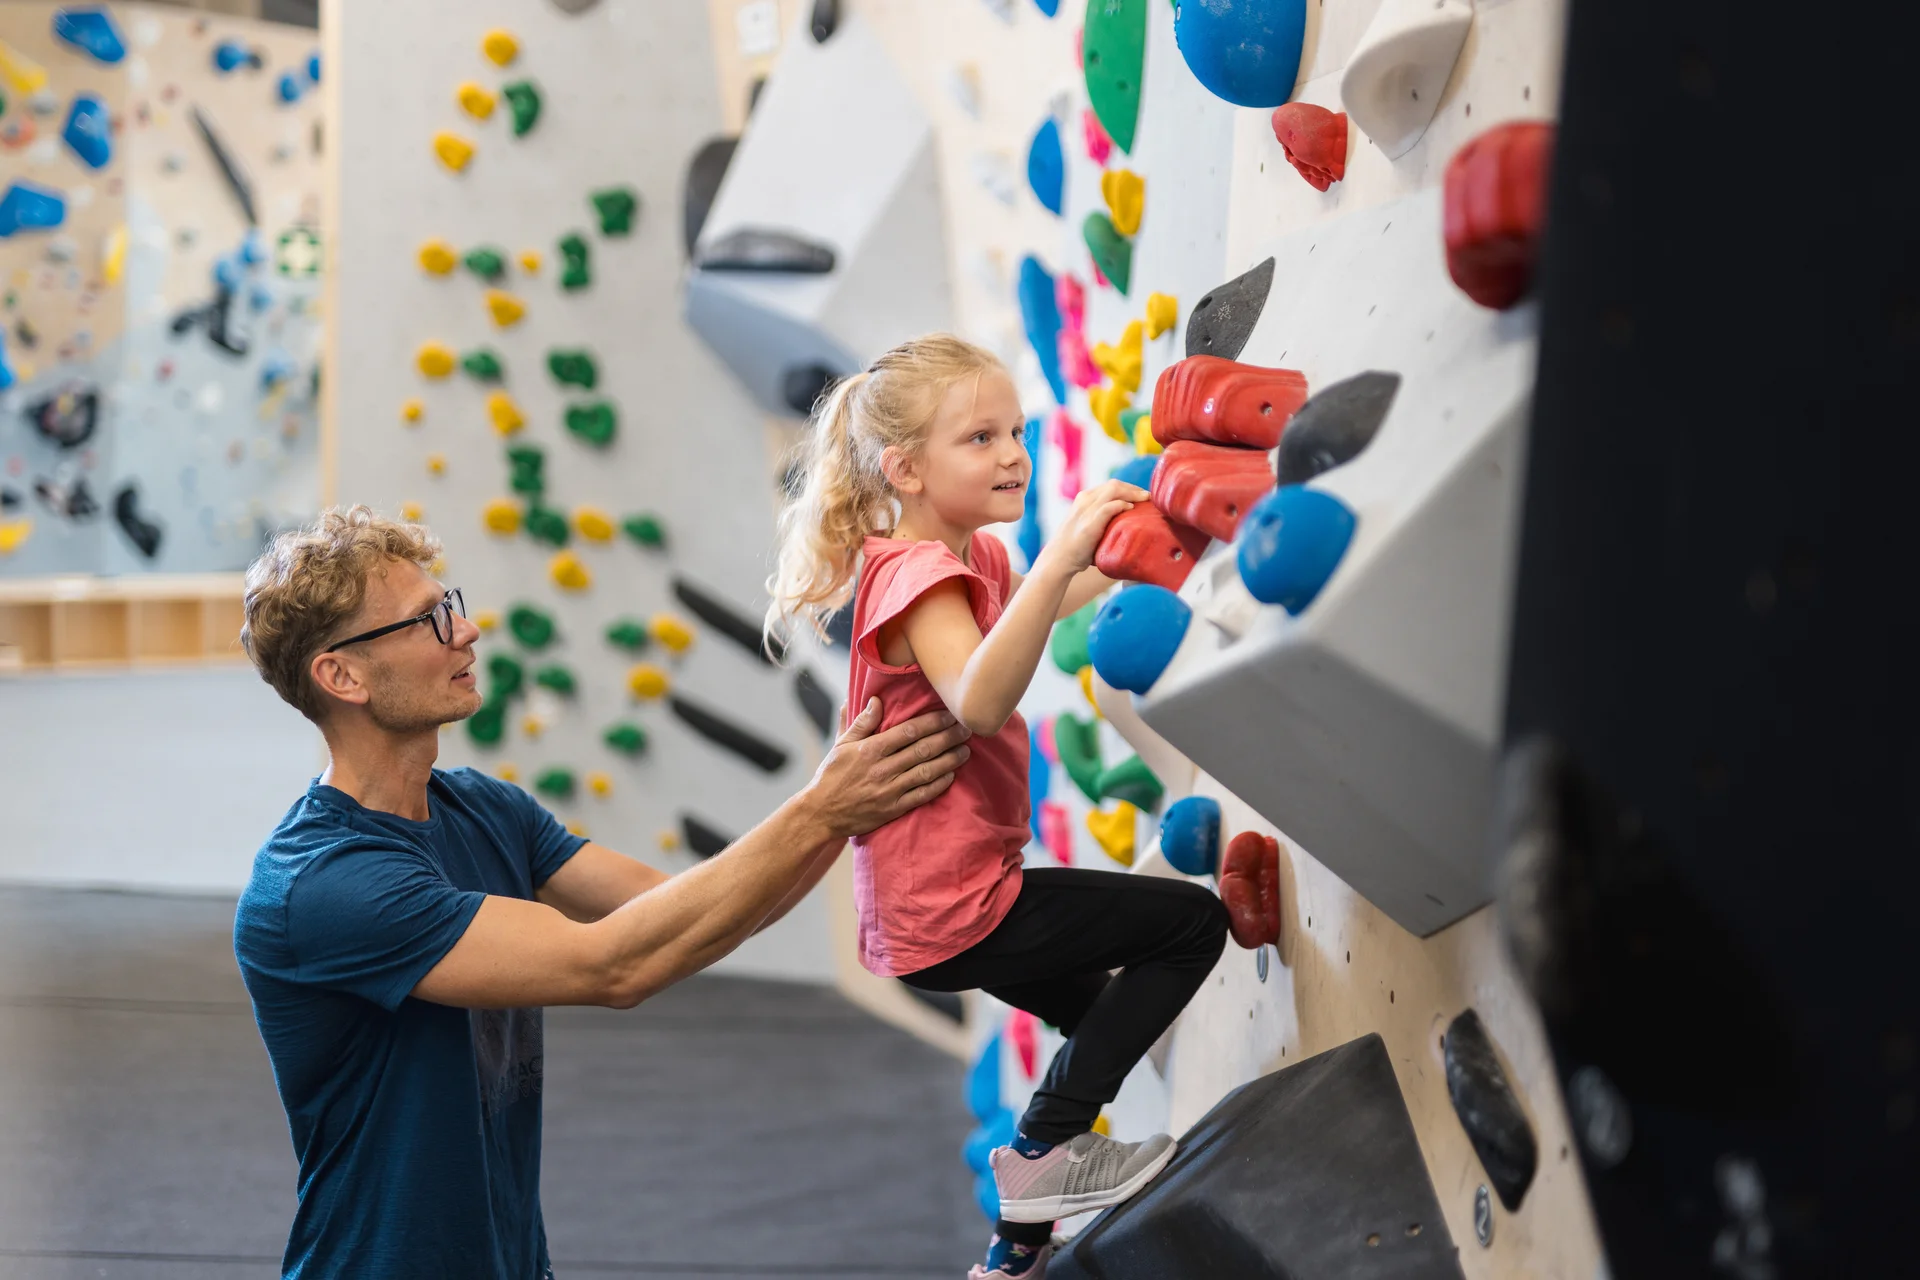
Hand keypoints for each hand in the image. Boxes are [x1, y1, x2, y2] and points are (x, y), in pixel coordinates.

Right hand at [805, 699, 971, 836]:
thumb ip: (861, 722)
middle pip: (923, 749)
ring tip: (965, 750)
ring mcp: (889, 790)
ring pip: (927, 771)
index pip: (909, 731)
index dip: (933, 722)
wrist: (820, 813)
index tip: (950, 714)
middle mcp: (883, 768)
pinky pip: (922, 795)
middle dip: (948, 737)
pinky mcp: (893, 809)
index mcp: (870, 749)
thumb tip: (876, 700)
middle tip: (967, 728)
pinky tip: (951, 775)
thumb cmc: (830, 776)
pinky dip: (938, 784)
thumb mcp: (840, 745)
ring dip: (949, 760)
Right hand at [1040, 479, 1147, 575]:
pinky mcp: (1090, 523)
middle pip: (1115, 485)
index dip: (1129, 488)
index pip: (1111, 486)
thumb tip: (1128, 526)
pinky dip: (1122, 505)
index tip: (1142, 496)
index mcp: (1085, 499)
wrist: (1058, 560)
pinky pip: (1109, 507)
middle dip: (1134, 488)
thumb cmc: (1077, 548)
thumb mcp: (1088, 526)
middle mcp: (1085, 500)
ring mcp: (1086, 510)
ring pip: (1114, 490)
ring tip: (1146, 500)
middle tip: (1149, 497)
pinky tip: (1131, 509)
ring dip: (1133, 493)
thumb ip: (1104, 521)